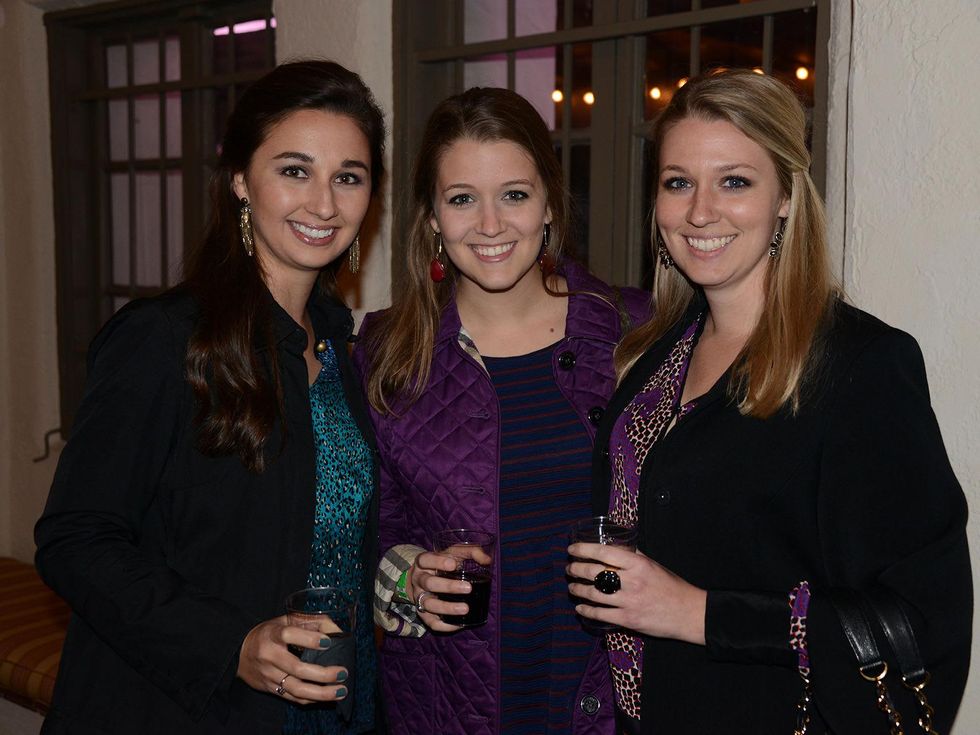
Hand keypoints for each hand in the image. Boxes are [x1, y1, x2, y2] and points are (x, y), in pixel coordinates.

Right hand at [237, 615, 348, 703]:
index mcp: (273, 634)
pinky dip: (311, 699)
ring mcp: (269, 674)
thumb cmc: (269, 634)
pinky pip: (292, 697)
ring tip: (341, 691)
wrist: (238, 652)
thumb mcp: (285, 621)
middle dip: (323, 674)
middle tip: (342, 672)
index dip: (310, 639)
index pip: (290, 635)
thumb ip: (311, 622)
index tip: (328, 642)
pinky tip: (326, 697)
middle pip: (297, 668)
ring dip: (321, 693)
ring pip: (296, 688)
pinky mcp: (269, 688)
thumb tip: (337, 631)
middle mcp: (270, 655)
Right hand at [405, 550, 470, 632]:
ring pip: (428, 604)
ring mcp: (419, 598)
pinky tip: (459, 624)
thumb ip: (471, 552)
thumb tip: (487, 560)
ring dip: (446, 607)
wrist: (422, 578)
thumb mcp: (454, 553)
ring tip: (465, 609)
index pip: (425, 560)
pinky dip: (444, 625)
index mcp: (424, 563)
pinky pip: (431, 622)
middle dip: (448, 586)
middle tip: (468, 588)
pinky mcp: (423, 613)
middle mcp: (418, 580)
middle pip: (429, 583)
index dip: (438, 562)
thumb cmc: (443, 563)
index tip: (453, 565)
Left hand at [566, 542, 706, 644]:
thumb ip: (633, 555)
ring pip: (593, 594)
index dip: (583, 550)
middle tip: (569, 569)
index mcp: (638, 564)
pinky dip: (586, 610)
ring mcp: (629, 602)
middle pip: (594, 573)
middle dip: (576, 569)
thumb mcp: (653, 564)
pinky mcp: (628, 620)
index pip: (603, 552)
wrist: (689, 613)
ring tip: (572, 586)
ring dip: (578, 589)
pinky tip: (580, 607)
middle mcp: (631, 581)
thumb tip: (615, 546)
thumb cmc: (671, 586)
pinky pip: (600, 615)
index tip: (572, 549)